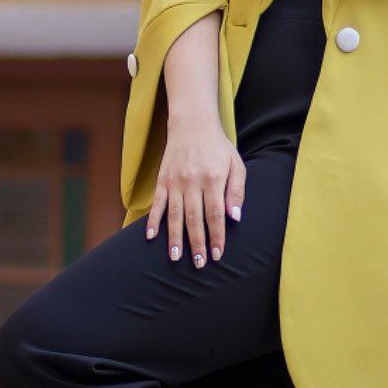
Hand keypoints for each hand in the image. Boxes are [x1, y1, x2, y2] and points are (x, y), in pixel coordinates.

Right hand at [145, 114, 245, 266]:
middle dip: (197, 243)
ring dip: (174, 238)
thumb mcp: (236, 165)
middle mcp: (193, 182)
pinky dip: (153, 220)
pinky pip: (157, 203)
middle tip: (198, 264)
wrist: (192, 124)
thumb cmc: (218, 148)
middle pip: (194, 219)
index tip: (217, 254)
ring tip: (175, 258)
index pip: (215, 215)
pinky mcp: (162, 180)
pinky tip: (150, 236)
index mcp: (213, 179)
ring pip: (174, 215)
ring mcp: (175, 181)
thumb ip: (236, 192)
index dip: (216, 236)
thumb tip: (235, 218)